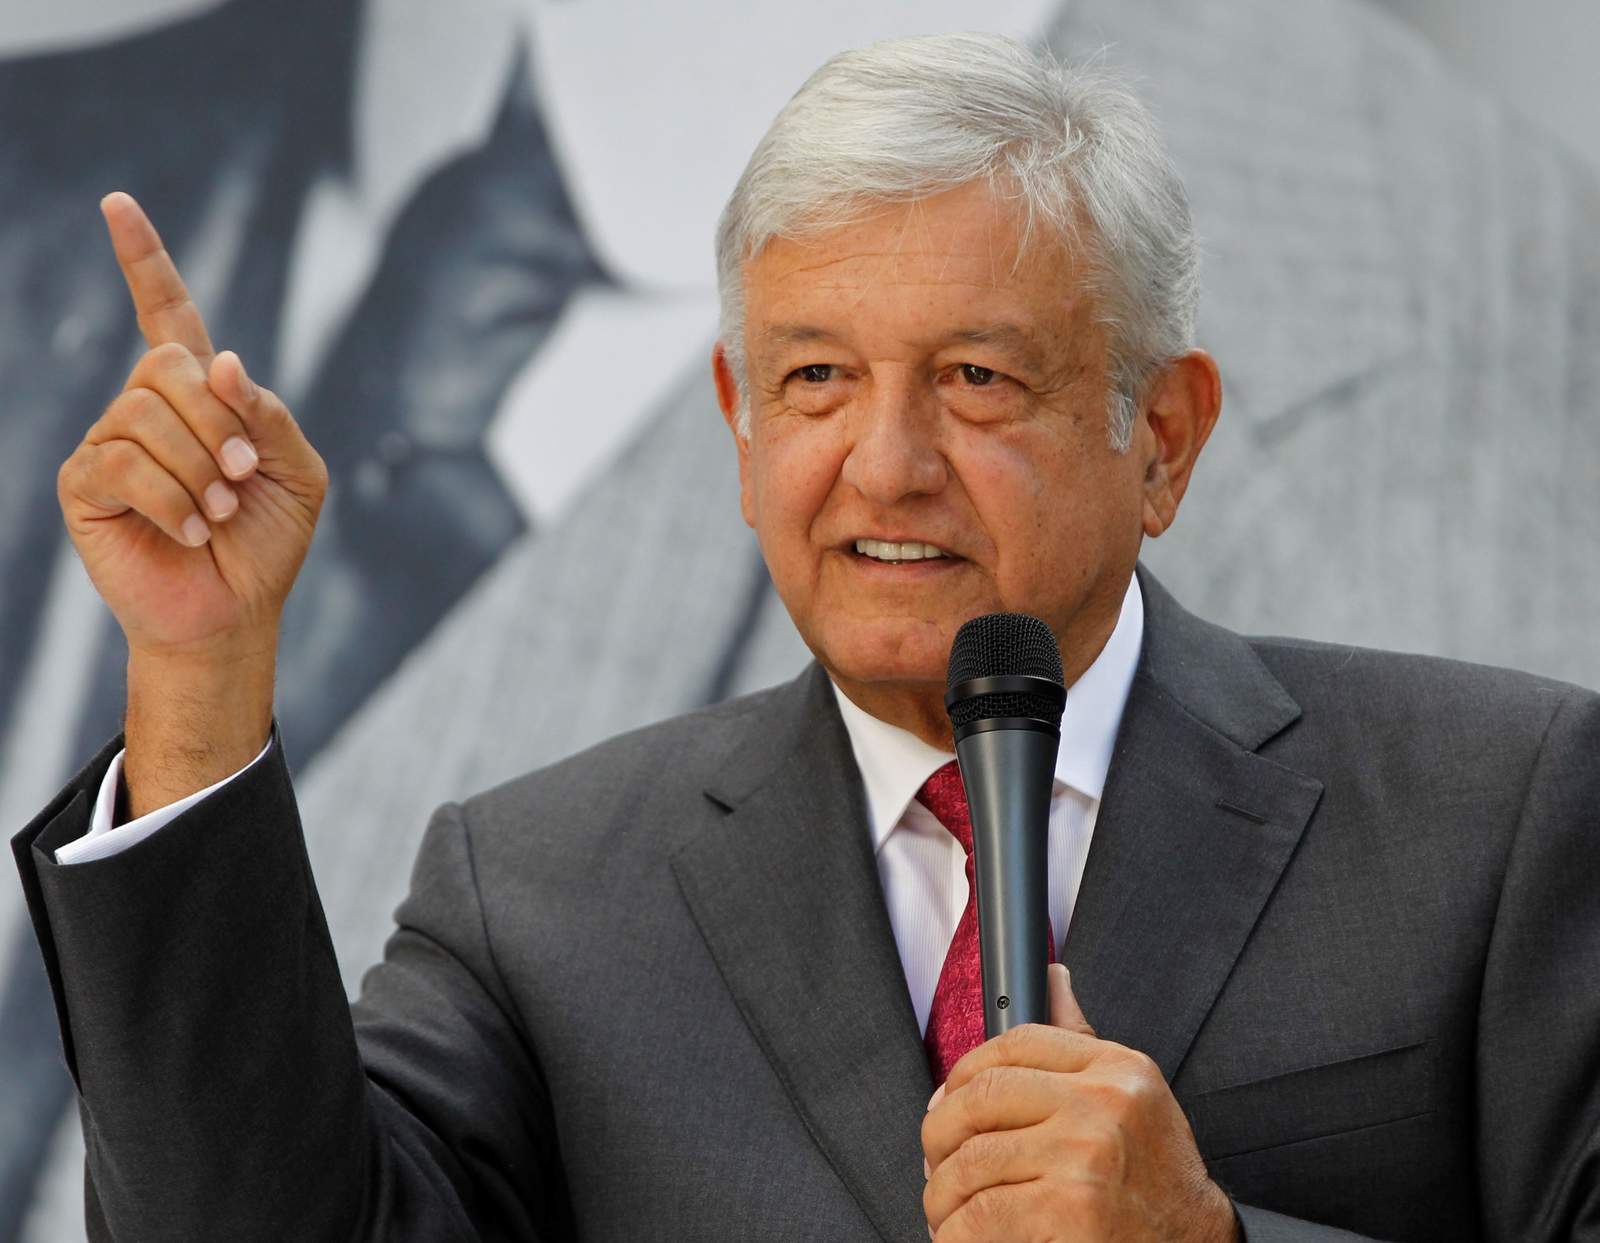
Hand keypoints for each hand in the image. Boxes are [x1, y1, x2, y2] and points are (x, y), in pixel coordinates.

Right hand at [56, 192, 327, 813]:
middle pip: (168, 365)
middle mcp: (145, 408)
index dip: (143, 259)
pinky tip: (188, 530)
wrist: (236, 611)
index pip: (164, 312)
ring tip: (218, 512)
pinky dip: (171, 498)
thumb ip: (272, 414)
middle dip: (220, 423)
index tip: (116, 203)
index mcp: (198, 395)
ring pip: (145, 414)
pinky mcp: (86, 486)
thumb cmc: (266, 541)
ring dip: (200, 468)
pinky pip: (123, 463)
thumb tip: (220, 362)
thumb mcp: (299, 472)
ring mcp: (110, 443)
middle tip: (243, 476)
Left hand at [921, 964, 1237, 1242]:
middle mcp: (1103, 1103)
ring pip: (971, 1161)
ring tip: (948, 1212)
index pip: (1017, 1042)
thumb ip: (1079, 1044)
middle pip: (982, 1097)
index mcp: (1117, 1068)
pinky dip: (956, 1234)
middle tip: (937, 1163)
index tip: (947, 1103)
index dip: (965, 1071)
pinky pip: (979, 1216)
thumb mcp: (1131, 1098)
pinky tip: (962, 1238)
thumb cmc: (1155, 1182)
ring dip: (943, 1194)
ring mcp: (1086, 1155)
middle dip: (939, 1135)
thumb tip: (1052, 977)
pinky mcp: (1069, 1211)